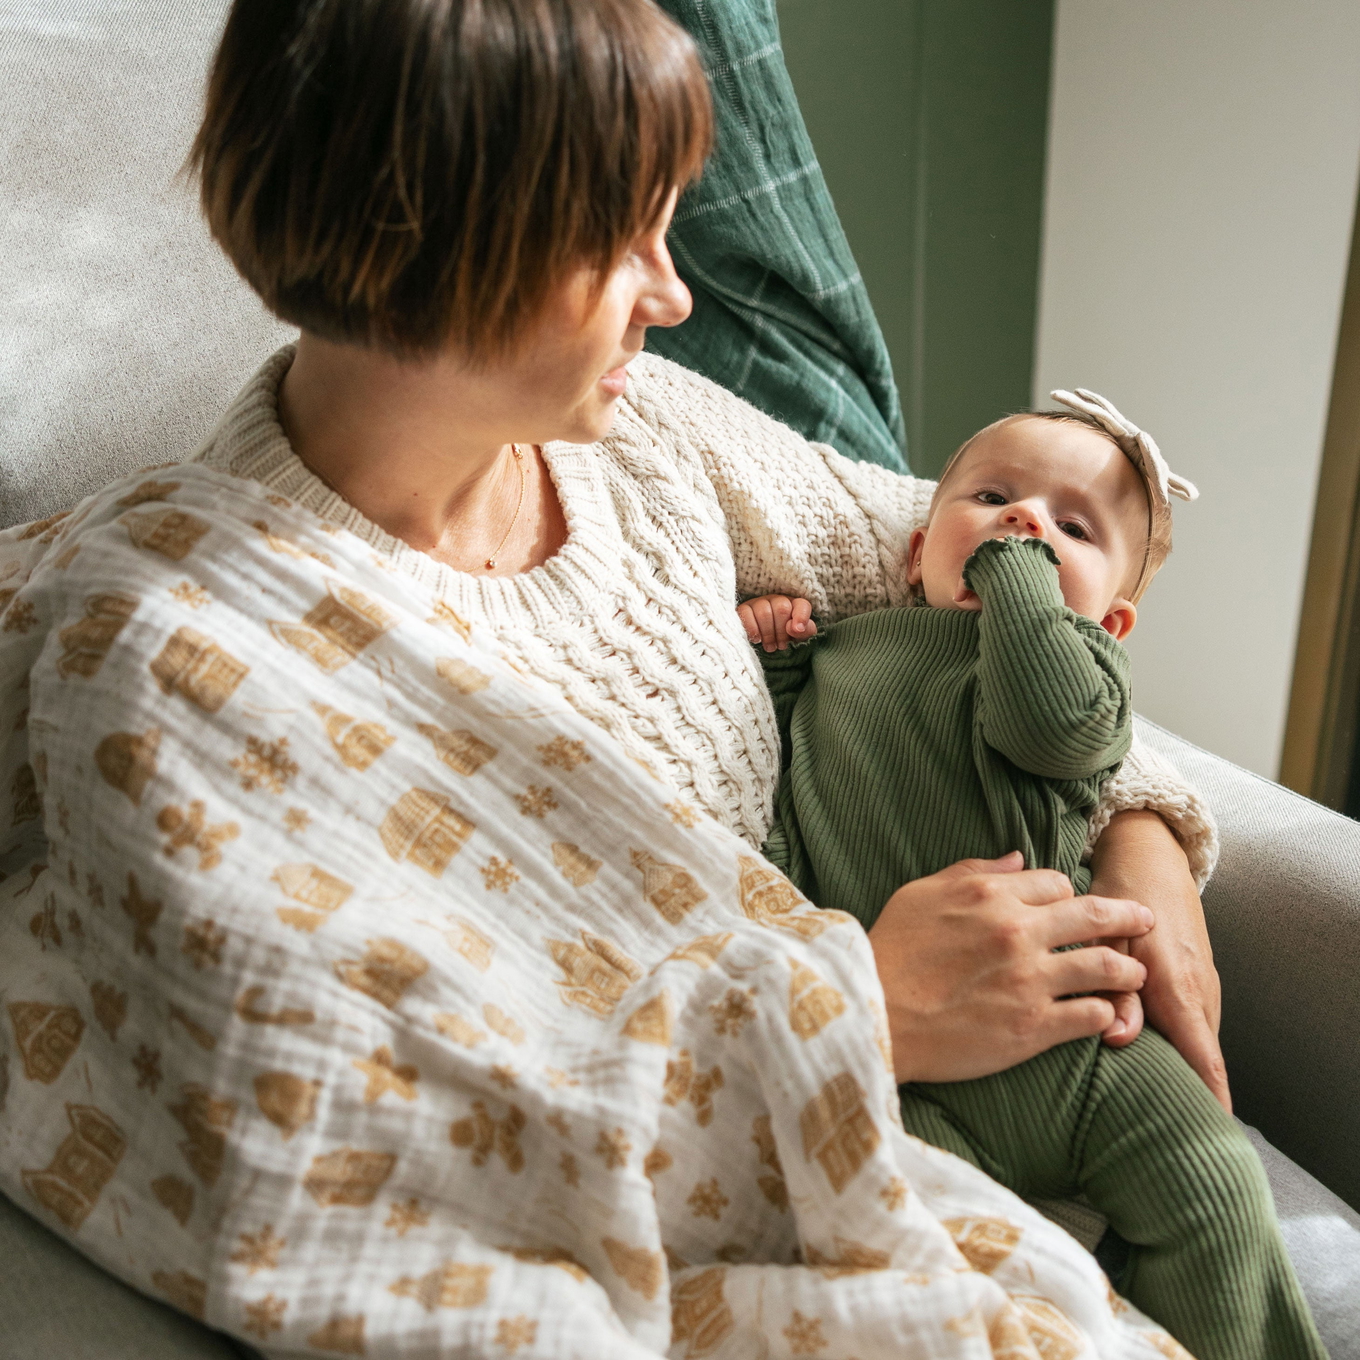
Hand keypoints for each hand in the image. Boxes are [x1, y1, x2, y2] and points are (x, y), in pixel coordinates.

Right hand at [737, 595, 816, 651]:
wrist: (762, 641)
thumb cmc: (784, 637)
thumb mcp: (799, 636)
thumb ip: (805, 631)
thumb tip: (795, 628)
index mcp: (794, 604)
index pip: (802, 605)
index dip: (801, 617)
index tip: (796, 631)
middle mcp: (777, 599)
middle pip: (781, 608)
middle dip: (781, 632)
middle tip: (780, 645)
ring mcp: (759, 602)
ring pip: (764, 612)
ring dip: (768, 634)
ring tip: (770, 646)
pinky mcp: (744, 608)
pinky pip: (746, 613)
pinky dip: (752, 629)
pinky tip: (756, 639)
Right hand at [869, 851, 1153, 1083]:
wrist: (874, 1014)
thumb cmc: (889, 951)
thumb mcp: (921, 894)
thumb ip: (971, 871)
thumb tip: (1017, 859)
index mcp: (990, 895)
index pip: (1055, 883)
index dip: (1068, 893)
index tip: (1074, 905)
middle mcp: (1017, 932)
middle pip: (1093, 915)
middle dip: (1127, 916)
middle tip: (1146, 920)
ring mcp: (1030, 981)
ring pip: (1104, 966)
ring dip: (1127, 968)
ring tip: (1137, 973)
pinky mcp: (1033, 1028)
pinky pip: (1090, 1016)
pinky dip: (1106, 1013)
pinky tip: (1109, 1014)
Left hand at [1088, 809, 1230, 1111]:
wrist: (1151, 860)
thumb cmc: (1121, 896)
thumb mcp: (1110, 937)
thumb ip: (1116, 989)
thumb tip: (1119, 1037)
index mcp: (1178, 986)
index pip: (1203, 1057)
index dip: (1209, 1097)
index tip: (1213, 1134)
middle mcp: (1199, 992)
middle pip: (1203, 1057)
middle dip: (1193, 1093)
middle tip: (1174, 1135)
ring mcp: (1205, 986)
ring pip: (1198, 1040)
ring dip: (1186, 1069)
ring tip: (1167, 1111)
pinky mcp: (1199, 980)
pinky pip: (1195, 1024)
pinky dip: (1184, 1045)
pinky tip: (1163, 1060)